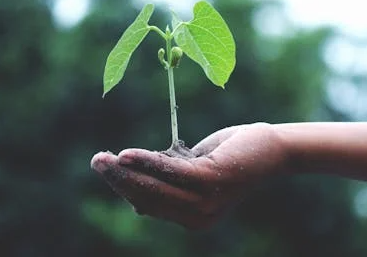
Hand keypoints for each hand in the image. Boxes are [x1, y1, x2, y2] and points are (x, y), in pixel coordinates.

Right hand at [91, 123, 286, 229]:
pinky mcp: (211, 181)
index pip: (149, 205)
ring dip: (125, 172)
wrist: (270, 149)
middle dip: (118, 180)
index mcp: (192, 217)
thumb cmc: (230, 157)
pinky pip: (171, 172)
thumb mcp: (194, 172)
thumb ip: (169, 184)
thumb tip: (135, 202)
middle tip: (96, 161)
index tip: (108, 169)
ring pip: (155, 188)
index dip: (125, 188)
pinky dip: (147, 162)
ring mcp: (205, 202)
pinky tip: (127, 154)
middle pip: (147, 198)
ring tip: (103, 159)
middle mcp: (197, 217)